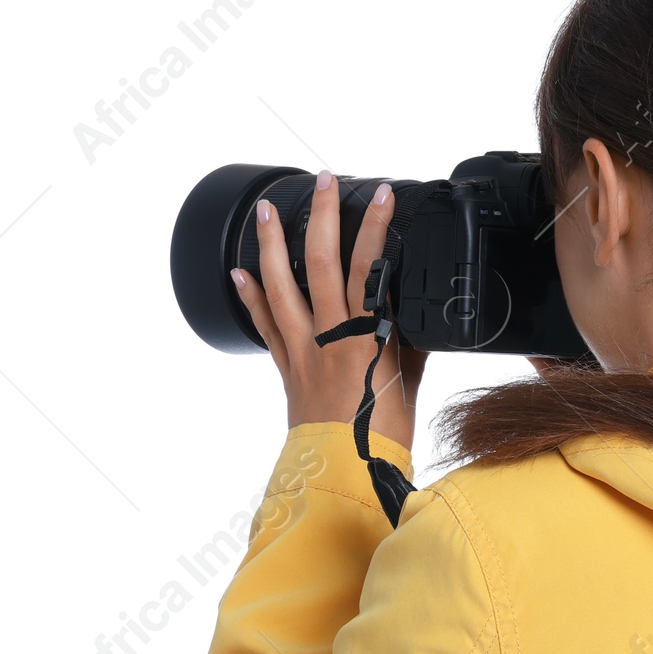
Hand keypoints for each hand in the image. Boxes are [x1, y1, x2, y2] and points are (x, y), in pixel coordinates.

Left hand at [232, 171, 426, 450]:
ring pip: (281, 284)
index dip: (375, 227)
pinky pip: (264, 324)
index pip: (370, 267)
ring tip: (267, 210)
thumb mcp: (410, 381)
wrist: (346, 471)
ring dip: (271, 243)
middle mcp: (330, 336)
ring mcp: (302, 349)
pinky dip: (250, 295)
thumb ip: (407, 341)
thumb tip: (413, 312)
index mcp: (367, 336)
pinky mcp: (286, 366)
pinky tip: (239, 271)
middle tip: (323, 182)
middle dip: (322, 217)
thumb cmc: (383, 436)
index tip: (381, 194)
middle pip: (320, 262)